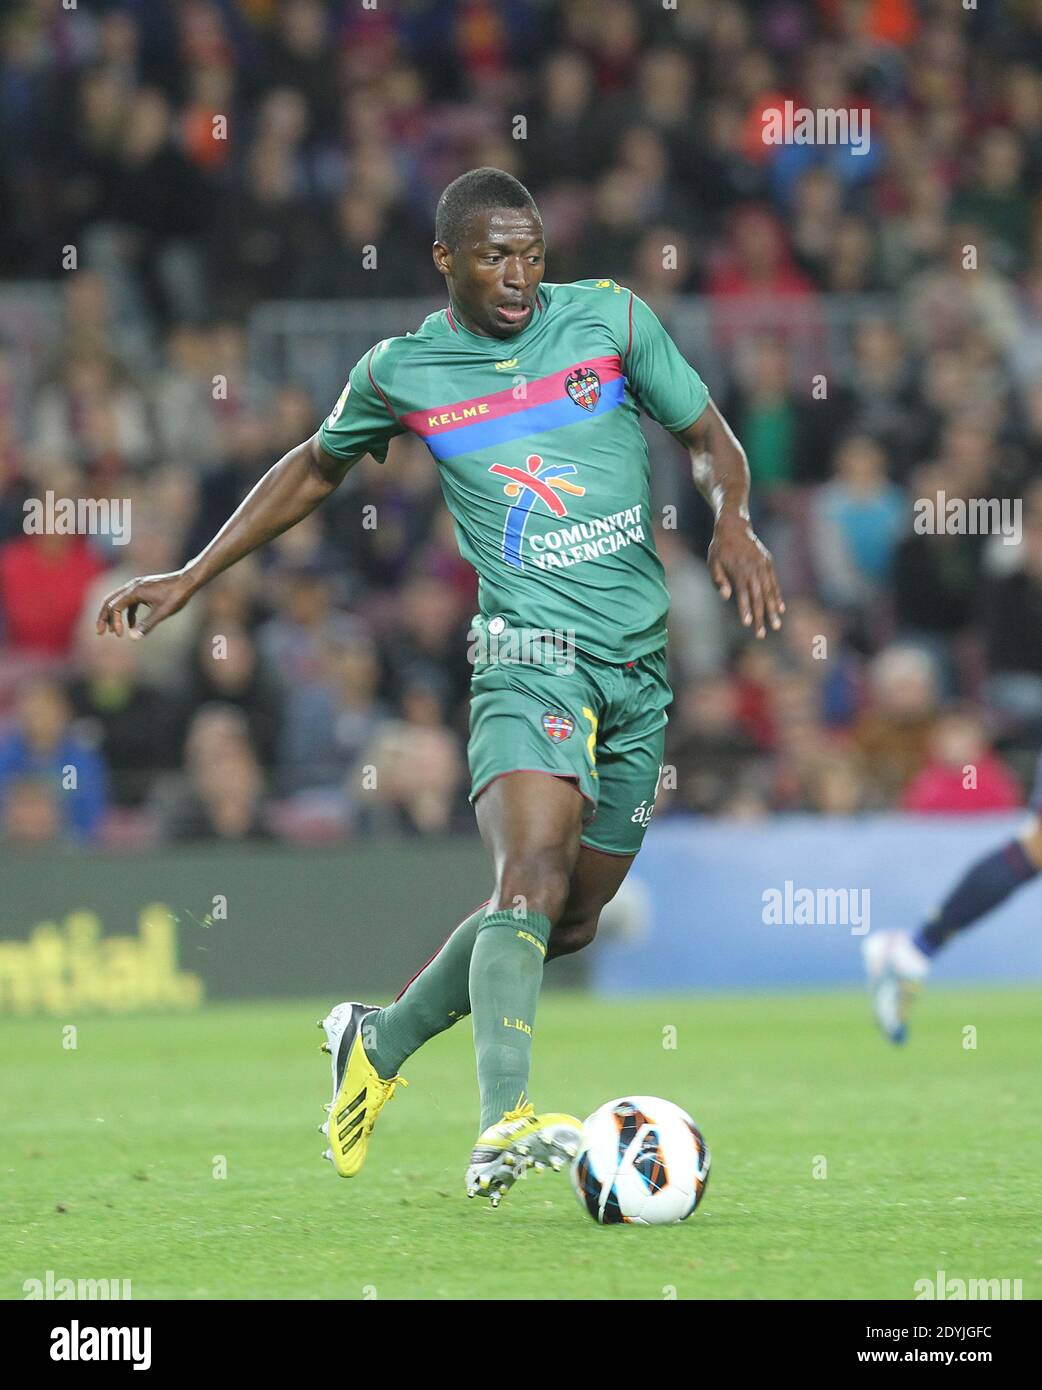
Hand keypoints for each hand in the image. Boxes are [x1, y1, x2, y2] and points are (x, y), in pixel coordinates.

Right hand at [95, 570, 194, 638]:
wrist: (188, 581)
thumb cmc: (177, 596)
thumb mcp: (163, 612)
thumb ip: (147, 625)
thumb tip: (132, 638)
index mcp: (135, 591)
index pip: (115, 607)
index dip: (114, 622)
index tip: (120, 635)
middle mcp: (133, 586)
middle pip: (110, 601)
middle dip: (103, 617)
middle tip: (99, 632)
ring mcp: (137, 586)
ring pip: (118, 601)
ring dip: (114, 616)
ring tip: (113, 632)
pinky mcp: (143, 589)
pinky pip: (129, 602)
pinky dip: (127, 613)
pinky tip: (131, 625)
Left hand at [707, 514, 783, 638]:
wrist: (734, 527)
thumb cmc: (720, 548)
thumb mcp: (713, 562)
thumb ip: (719, 580)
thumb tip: (725, 597)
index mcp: (739, 571)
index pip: (743, 595)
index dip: (745, 610)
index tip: (746, 624)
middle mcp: (753, 569)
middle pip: (758, 597)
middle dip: (760, 617)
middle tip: (761, 634)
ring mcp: (763, 566)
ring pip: (769, 591)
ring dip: (772, 610)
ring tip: (776, 625)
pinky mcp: (768, 563)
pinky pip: (774, 582)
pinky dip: (778, 596)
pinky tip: (781, 609)